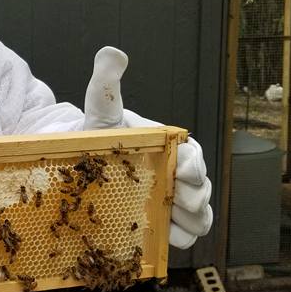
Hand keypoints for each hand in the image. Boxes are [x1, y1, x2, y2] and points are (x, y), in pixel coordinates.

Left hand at [83, 46, 212, 248]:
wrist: (88, 163)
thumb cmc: (101, 135)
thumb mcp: (100, 110)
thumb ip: (106, 84)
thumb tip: (112, 52)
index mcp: (173, 145)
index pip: (193, 154)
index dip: (192, 163)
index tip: (181, 170)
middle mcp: (180, 172)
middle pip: (202, 187)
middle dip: (195, 194)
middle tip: (178, 198)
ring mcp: (176, 198)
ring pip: (200, 214)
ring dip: (193, 220)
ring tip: (175, 222)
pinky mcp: (167, 221)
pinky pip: (185, 234)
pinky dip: (181, 237)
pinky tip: (167, 239)